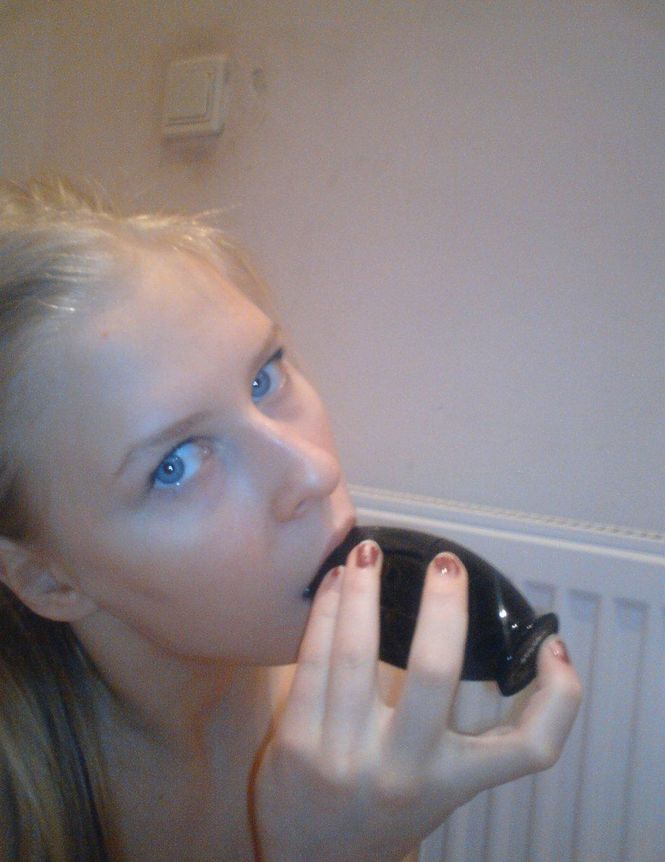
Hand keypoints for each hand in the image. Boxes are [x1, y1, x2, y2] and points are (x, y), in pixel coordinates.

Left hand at [251, 541, 581, 861]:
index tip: (555, 650)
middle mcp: (401, 770)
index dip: (560, 698)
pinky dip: (328, 612)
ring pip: (357, 655)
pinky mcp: (296, 741)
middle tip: (446, 564)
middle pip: (434, 677)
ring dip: (364, 592)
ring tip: (368, 552)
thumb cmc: (383, 810)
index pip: (530, 750)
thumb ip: (457, 731)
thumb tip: (474, 645)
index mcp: (450, 782)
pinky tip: (335, 583)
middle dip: (443, 610)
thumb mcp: (436, 785)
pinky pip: (313, 659)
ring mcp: (343, 755)